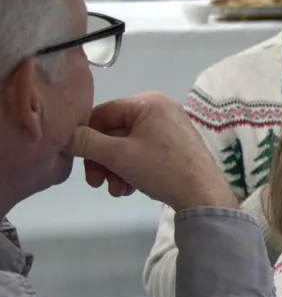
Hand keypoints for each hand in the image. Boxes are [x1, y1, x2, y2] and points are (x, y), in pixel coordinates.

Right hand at [66, 92, 237, 210]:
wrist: (203, 195)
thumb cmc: (161, 169)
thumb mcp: (118, 156)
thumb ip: (87, 143)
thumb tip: (64, 134)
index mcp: (148, 102)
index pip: (103, 113)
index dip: (86, 137)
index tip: (79, 162)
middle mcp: (160, 108)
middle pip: (115, 131)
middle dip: (103, 160)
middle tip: (96, 183)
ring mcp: (170, 127)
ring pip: (127, 145)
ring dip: (116, 169)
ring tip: (116, 191)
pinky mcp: (175, 145)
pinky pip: (143, 152)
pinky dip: (132, 169)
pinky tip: (129, 189)